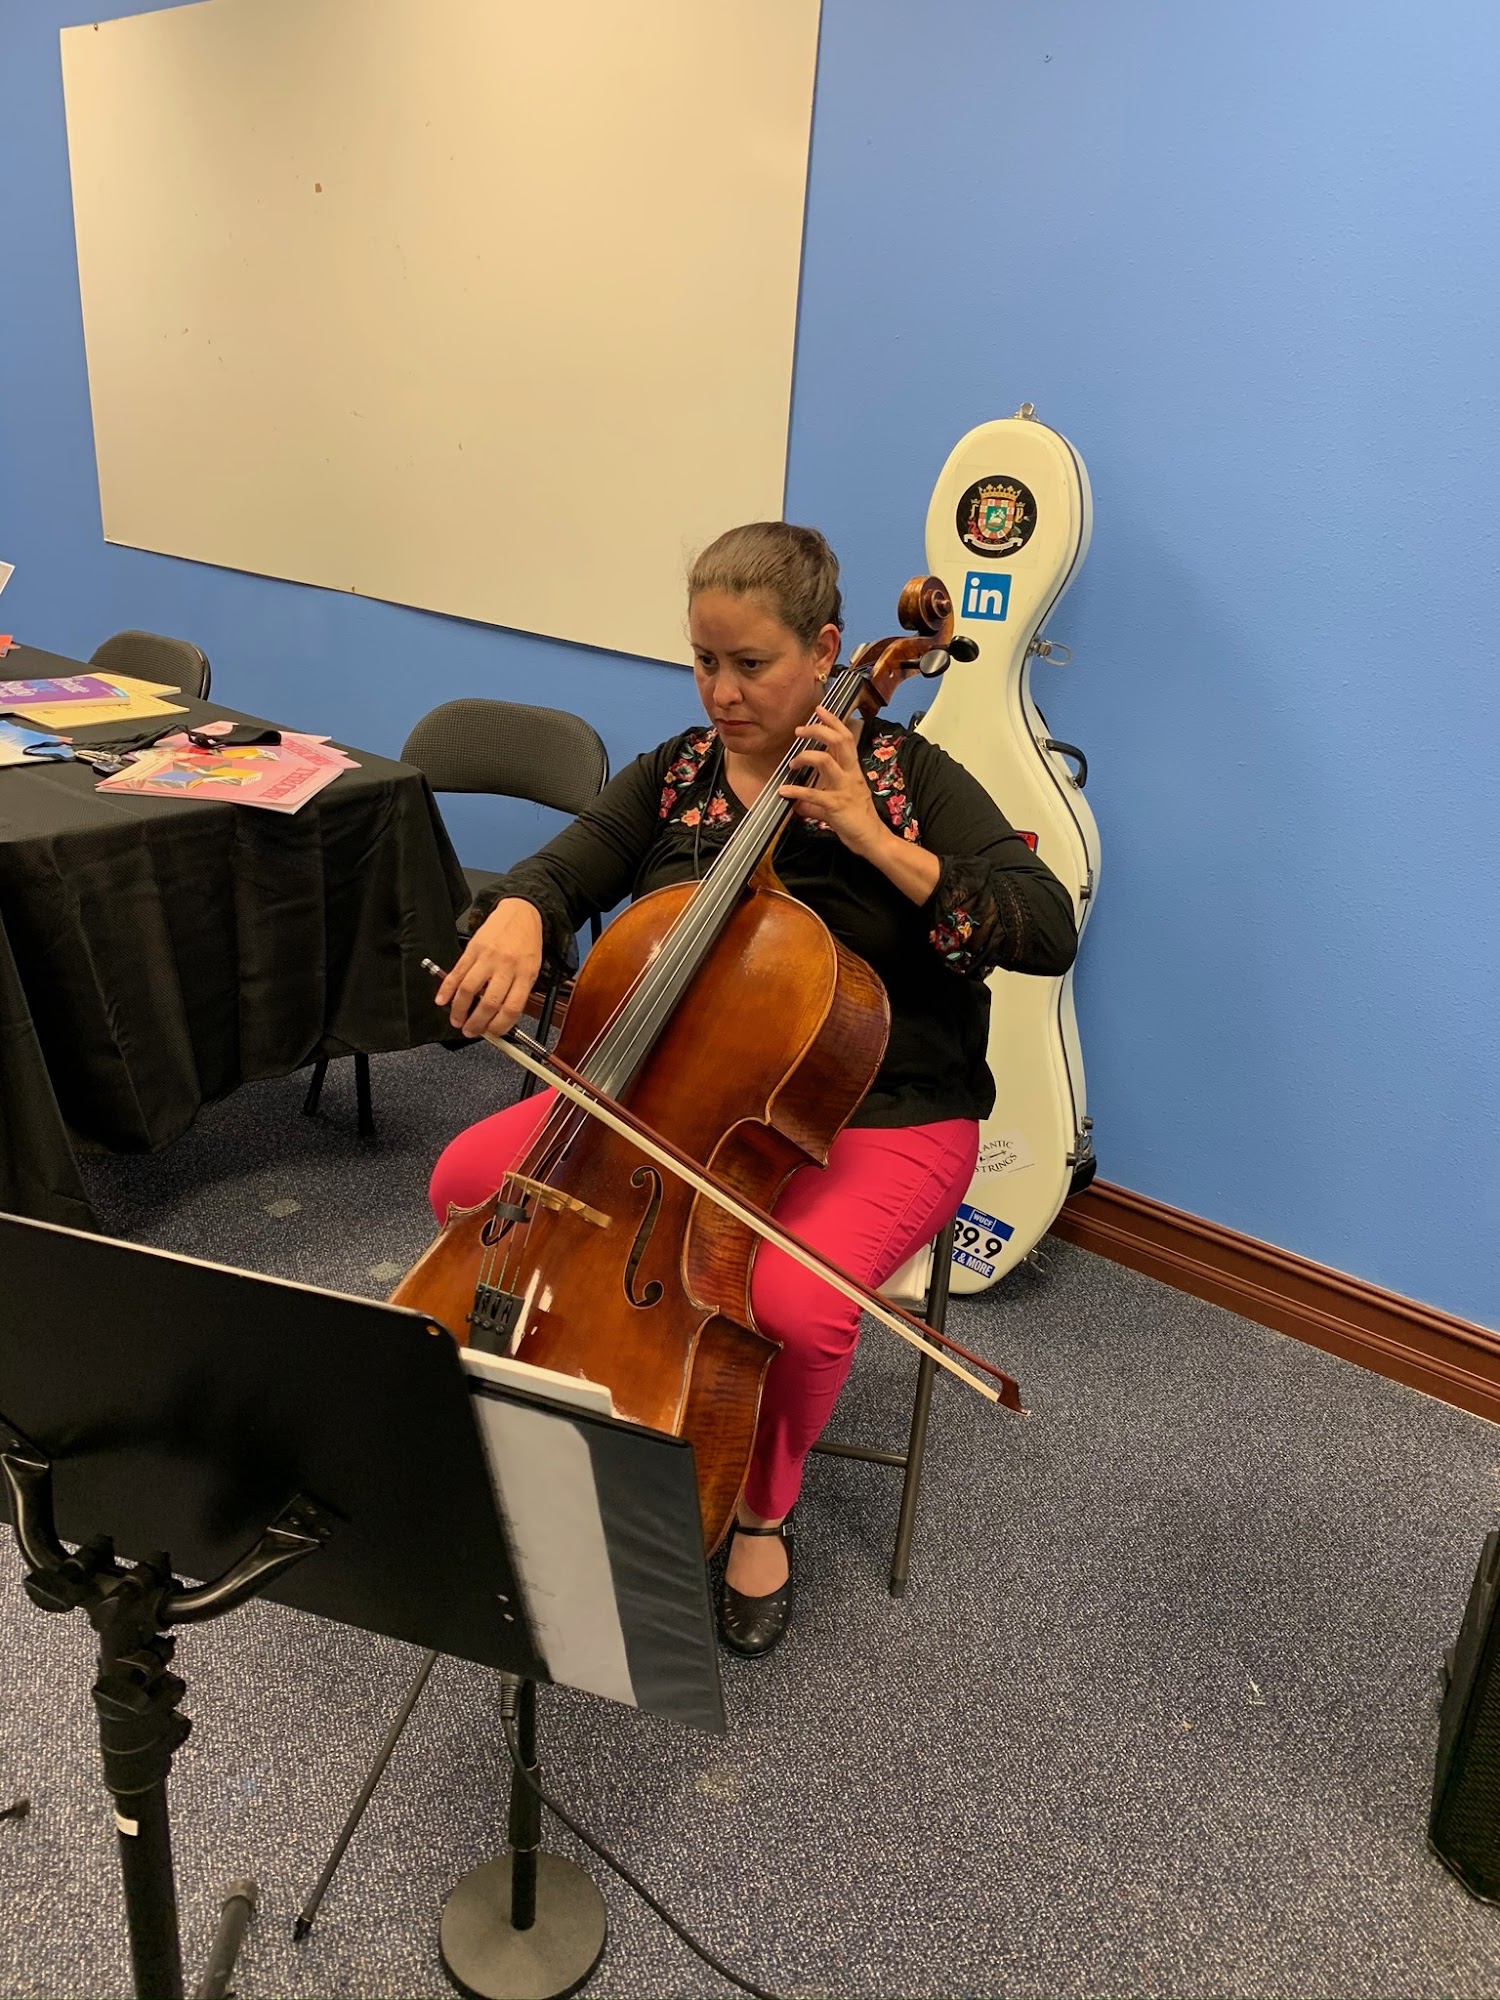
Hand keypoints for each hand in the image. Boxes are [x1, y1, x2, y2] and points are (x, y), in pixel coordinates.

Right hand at [436, 899, 543, 1038]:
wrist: (520, 913)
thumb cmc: (526, 944)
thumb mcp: (532, 969)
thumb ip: (517, 992)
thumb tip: (498, 1018)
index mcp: (525, 975)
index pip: (512, 1008)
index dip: (500, 1027)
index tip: (492, 1034)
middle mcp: (506, 967)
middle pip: (489, 1003)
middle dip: (476, 1023)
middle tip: (470, 1031)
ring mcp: (488, 958)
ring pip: (469, 990)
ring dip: (459, 1010)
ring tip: (456, 1021)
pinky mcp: (472, 950)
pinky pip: (456, 972)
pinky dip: (446, 989)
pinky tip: (442, 1001)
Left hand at [778, 706, 882, 857]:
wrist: (872, 839)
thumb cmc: (857, 820)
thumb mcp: (836, 806)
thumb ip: (816, 803)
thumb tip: (797, 804)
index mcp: (852, 770)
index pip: (845, 738)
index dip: (833, 721)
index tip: (819, 709)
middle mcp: (850, 775)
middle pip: (838, 741)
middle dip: (818, 730)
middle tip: (799, 730)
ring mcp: (844, 789)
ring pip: (825, 760)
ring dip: (804, 757)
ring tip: (791, 763)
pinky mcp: (836, 805)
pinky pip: (813, 794)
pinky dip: (796, 791)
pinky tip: (784, 792)